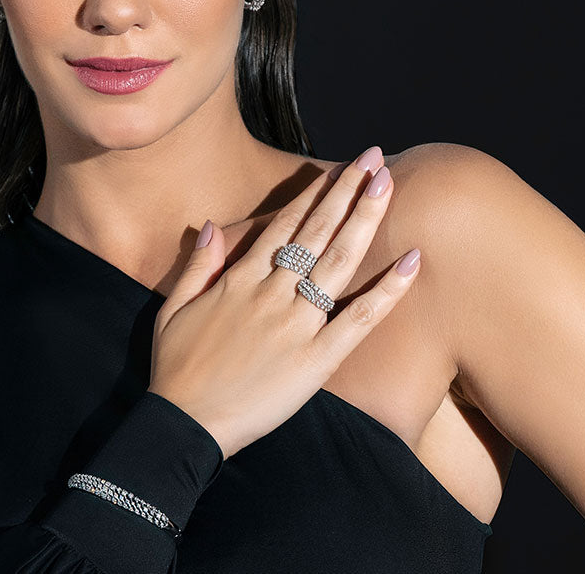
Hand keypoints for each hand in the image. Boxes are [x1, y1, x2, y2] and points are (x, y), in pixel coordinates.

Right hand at [147, 146, 421, 459]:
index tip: (336, 170)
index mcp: (239, 281)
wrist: (183, 426)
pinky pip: (359, 320)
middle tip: (373, 157)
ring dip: (365, 219)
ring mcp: (295, 325)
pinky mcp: (315, 361)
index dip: (312, 195)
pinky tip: (412, 261)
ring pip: (338, 262)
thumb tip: (210, 225)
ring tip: (388, 184)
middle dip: (347, 190)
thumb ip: (197, 265)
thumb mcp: (172, 309)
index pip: (283, 226)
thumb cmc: (175, 370)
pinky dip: (388, 291)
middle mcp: (270, 294)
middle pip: (316, 231)